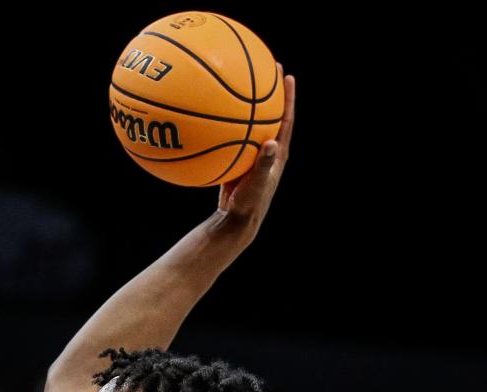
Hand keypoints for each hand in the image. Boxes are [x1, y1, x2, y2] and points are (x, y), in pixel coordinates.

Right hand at [216, 64, 295, 233]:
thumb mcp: (257, 184)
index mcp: (277, 152)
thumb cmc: (249, 204)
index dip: (287, 97)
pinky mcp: (237, 159)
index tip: (286, 75)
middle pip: (270, 113)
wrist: (235, 220)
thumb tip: (271, 142)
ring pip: (250, 122)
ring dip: (246, 104)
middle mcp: (267, 149)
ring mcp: (252, 154)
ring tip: (237, 83)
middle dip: (269, 90)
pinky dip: (222, 124)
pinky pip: (230, 135)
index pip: (286, 118)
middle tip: (265, 67)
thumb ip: (264, 164)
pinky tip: (207, 114)